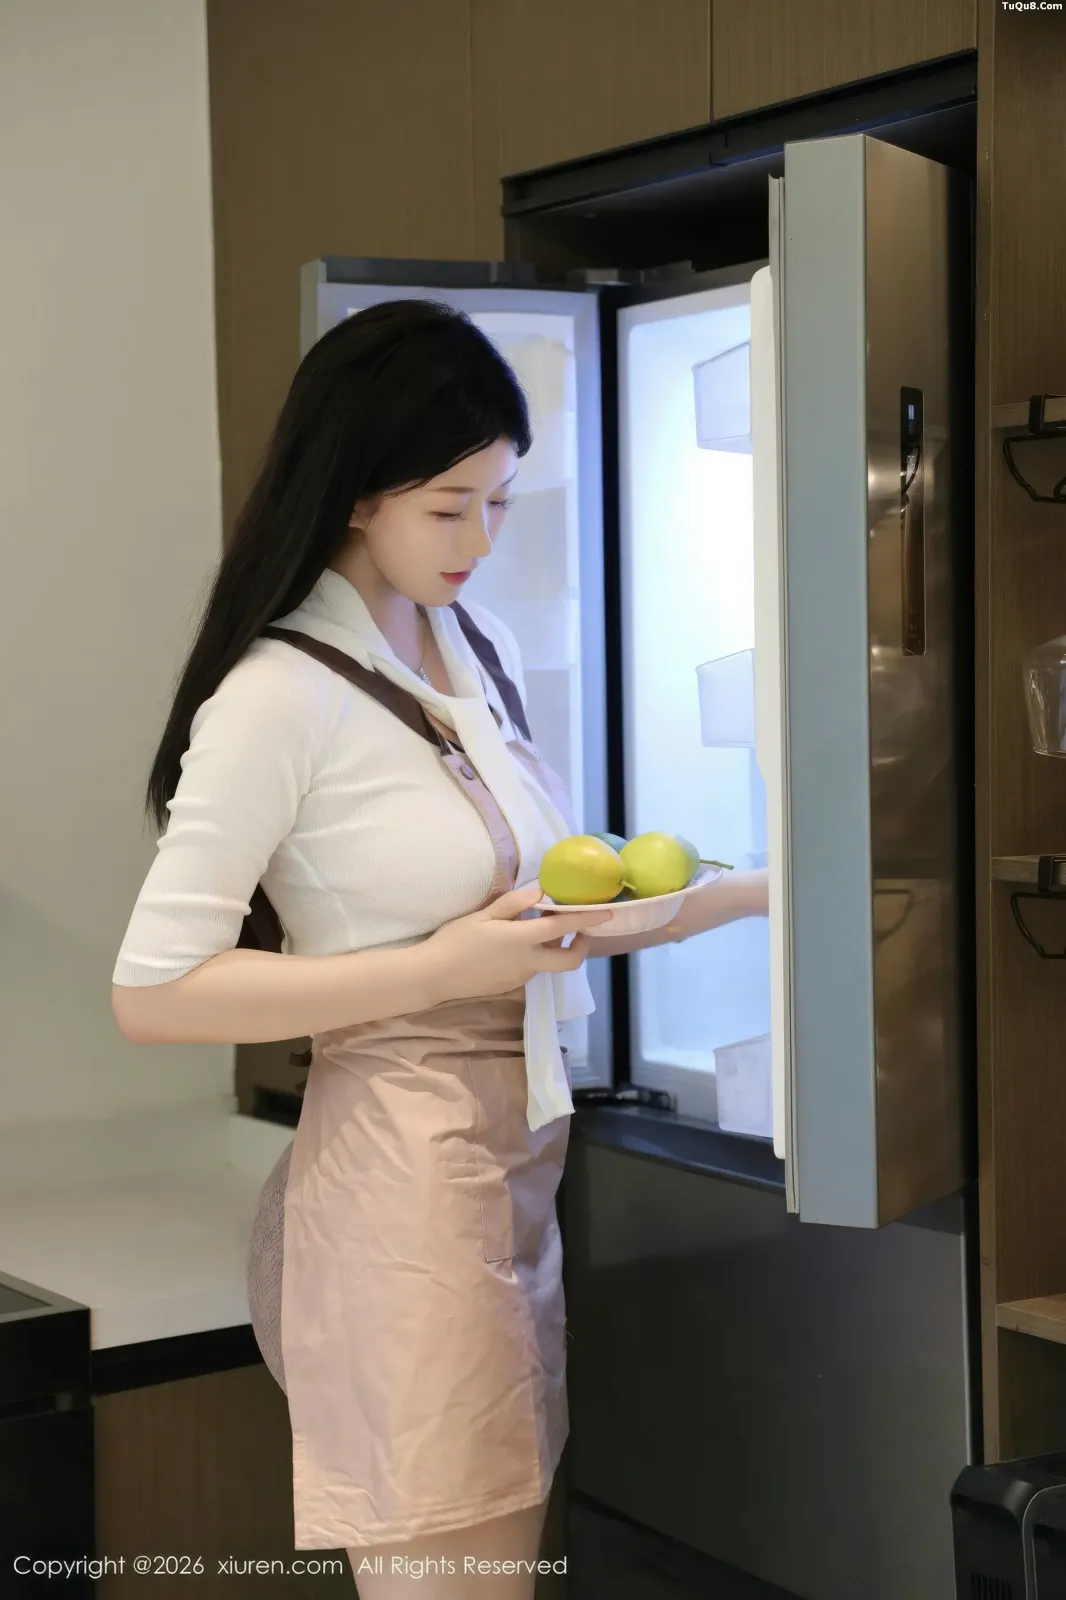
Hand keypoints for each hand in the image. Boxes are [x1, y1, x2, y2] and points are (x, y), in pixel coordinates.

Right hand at [421, 886, 612, 1002]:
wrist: (434, 977)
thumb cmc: (454, 941)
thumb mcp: (482, 916)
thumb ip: (513, 904)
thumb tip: (540, 893)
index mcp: (521, 941)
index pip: (562, 928)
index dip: (587, 919)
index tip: (607, 912)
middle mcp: (528, 963)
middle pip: (569, 960)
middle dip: (582, 944)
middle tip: (579, 928)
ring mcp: (521, 976)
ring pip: (550, 962)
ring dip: (554, 946)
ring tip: (539, 925)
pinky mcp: (511, 984)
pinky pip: (533, 967)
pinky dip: (536, 953)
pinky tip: (516, 942)